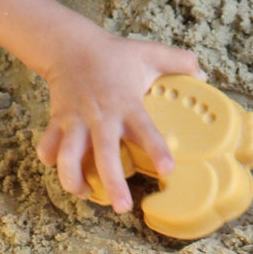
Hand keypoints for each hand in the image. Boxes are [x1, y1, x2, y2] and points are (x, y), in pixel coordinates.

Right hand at [34, 27, 203, 212]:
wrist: (71, 46)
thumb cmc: (115, 54)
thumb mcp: (150, 52)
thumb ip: (180, 61)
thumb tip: (204, 75)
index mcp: (126, 103)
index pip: (144, 129)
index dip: (156, 149)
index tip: (167, 170)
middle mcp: (100, 116)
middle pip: (103, 155)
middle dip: (112, 183)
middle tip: (123, 207)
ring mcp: (75, 121)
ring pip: (68, 157)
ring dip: (74, 180)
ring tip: (86, 194)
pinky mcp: (57, 123)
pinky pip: (47, 148)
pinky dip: (51, 163)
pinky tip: (66, 171)